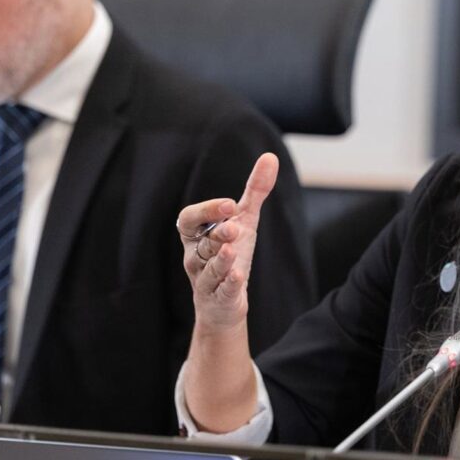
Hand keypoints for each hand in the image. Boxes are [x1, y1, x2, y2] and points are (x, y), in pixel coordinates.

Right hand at [177, 152, 278, 331]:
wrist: (224, 303)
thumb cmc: (230, 256)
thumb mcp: (244, 221)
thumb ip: (254, 191)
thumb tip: (270, 156)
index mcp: (196, 235)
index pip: (189, 219)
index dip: (206, 210)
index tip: (229, 204)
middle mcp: (195, 257)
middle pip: (200, 244)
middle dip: (216, 234)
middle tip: (233, 227)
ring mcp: (206, 280)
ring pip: (208, 269)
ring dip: (220, 260)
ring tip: (231, 250)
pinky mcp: (219, 299)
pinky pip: (222, 291)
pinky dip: (229, 284)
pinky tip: (238, 276)